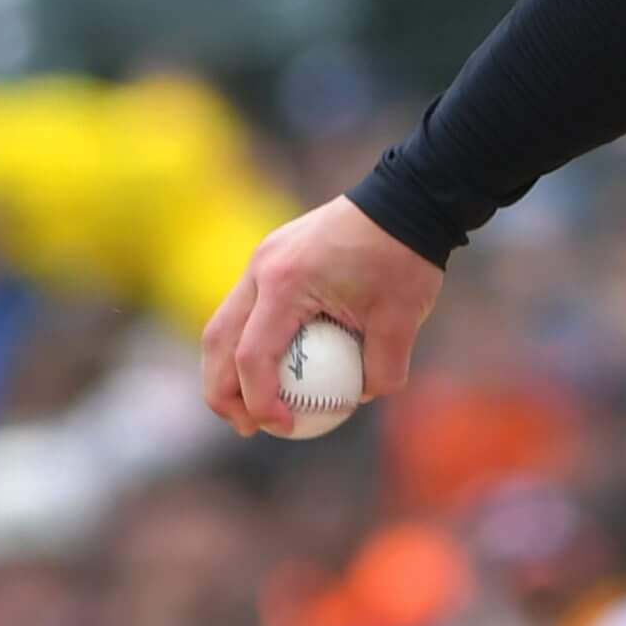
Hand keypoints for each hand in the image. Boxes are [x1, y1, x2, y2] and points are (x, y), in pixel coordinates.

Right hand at [199, 195, 442, 435]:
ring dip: (226, 368)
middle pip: (217, 341)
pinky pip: (245, 307)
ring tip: (249, 406)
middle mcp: (262, 268)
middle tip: (245, 427)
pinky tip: (270, 367)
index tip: (282, 426)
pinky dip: (245, 340)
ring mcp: (261, 258)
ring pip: (223, 323)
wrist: (407, 198)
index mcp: (287, 283)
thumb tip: (361, 398)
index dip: (259, 400)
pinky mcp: (271, 255)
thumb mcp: (404, 316)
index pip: (252, 355)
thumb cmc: (405, 255)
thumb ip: (384, 365)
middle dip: (222, 391)